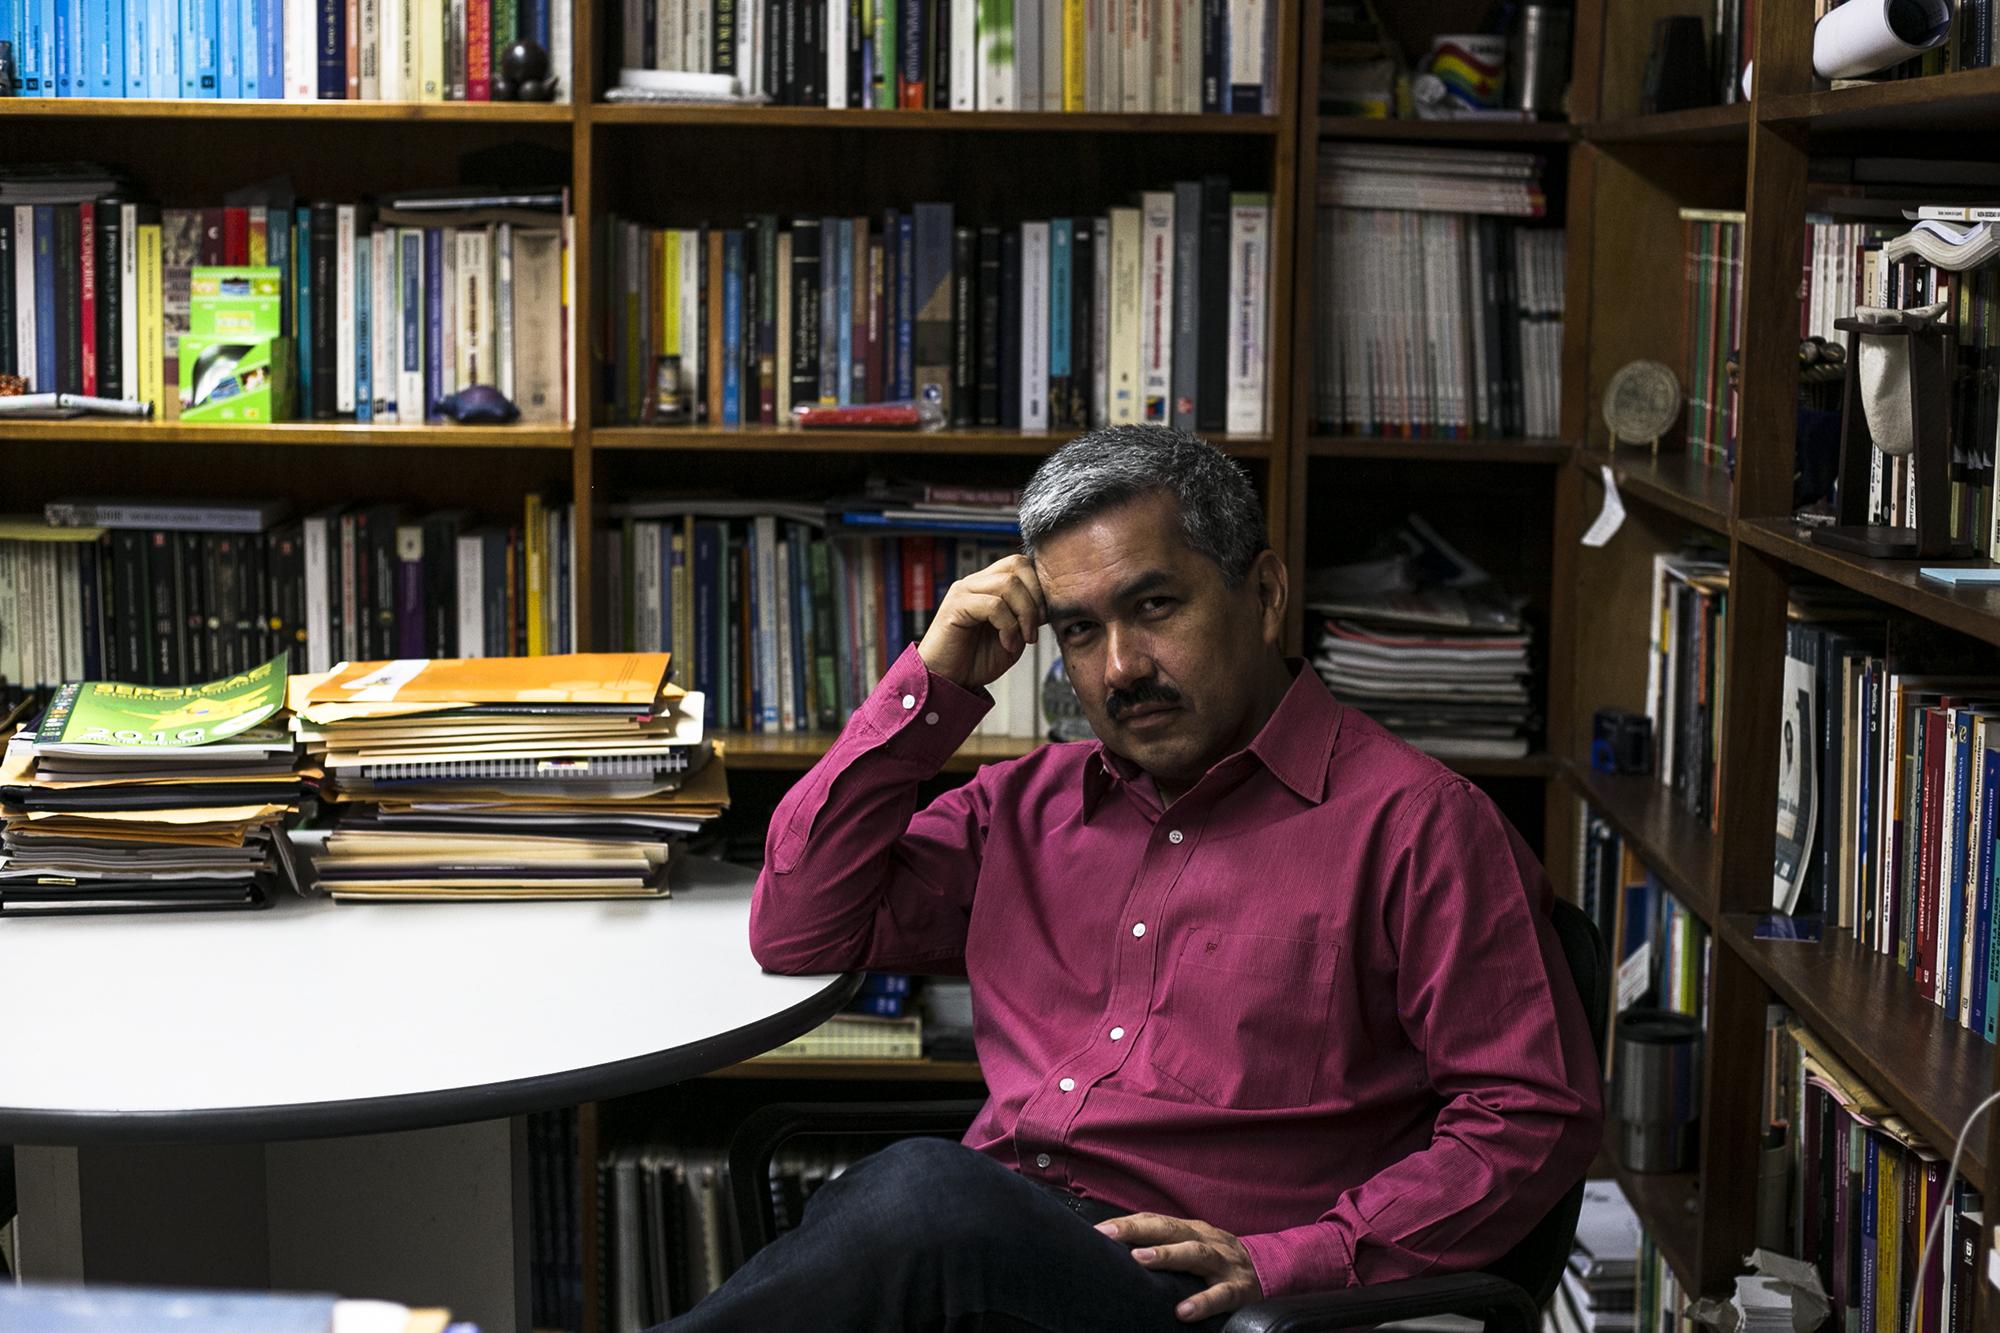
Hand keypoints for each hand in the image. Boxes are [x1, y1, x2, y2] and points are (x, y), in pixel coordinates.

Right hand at [917, 553, 1044, 690]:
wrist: (948, 681)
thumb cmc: (976, 661)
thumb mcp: (1013, 636)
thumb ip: (1027, 616)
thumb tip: (1046, 603)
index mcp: (988, 585)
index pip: (1020, 564)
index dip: (1039, 588)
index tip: (1043, 619)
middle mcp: (975, 583)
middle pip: (1017, 565)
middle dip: (1036, 598)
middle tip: (1035, 628)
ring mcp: (964, 591)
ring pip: (1008, 584)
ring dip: (1025, 614)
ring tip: (1022, 639)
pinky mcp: (955, 606)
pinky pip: (993, 605)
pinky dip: (1008, 626)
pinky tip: (1006, 643)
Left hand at [1096, 1212, 1263, 1322]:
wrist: (1272, 1270)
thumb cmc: (1221, 1260)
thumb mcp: (1196, 1245)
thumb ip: (1167, 1244)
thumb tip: (1124, 1249)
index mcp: (1193, 1230)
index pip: (1156, 1221)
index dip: (1128, 1224)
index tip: (1099, 1230)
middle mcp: (1206, 1240)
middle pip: (1170, 1229)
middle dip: (1138, 1230)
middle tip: (1108, 1235)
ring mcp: (1223, 1264)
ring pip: (1195, 1253)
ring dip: (1167, 1255)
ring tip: (1140, 1260)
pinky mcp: (1238, 1289)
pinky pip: (1221, 1294)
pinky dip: (1202, 1302)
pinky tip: (1183, 1312)